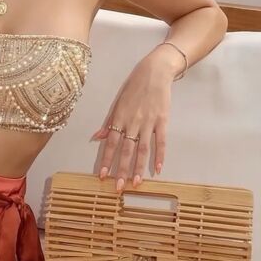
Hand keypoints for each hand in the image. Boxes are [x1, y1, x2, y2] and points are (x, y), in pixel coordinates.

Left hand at [90, 49, 177, 192]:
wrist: (155, 72)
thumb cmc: (134, 86)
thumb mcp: (118, 102)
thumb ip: (109, 121)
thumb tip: (97, 137)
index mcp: (119, 118)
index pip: (111, 143)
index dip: (107, 160)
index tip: (103, 175)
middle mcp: (132, 122)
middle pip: (126, 150)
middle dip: (121, 170)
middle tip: (118, 187)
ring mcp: (148, 122)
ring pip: (142, 149)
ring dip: (138, 168)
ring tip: (136, 183)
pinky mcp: (162, 121)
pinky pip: (161, 141)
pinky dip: (160, 156)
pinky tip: (157, 169)